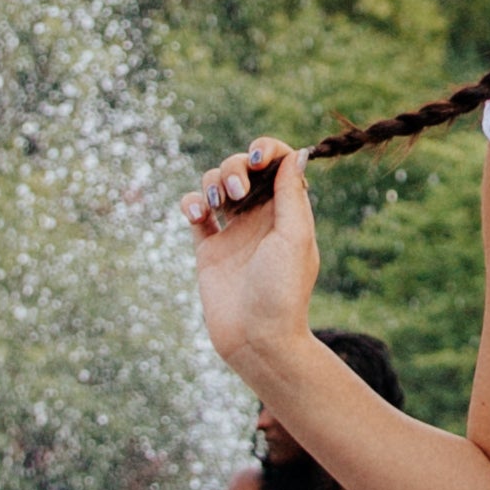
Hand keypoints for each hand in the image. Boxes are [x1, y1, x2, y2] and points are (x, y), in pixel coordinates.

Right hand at [182, 139, 317, 377]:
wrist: (256, 339)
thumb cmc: (282, 291)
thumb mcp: (294, 238)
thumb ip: (292, 195)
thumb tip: (296, 154)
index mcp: (288, 212)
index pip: (279, 165)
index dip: (268, 151)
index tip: (257, 157)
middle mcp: (261, 217)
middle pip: (243, 169)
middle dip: (235, 167)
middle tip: (237, 190)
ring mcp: (234, 232)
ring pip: (217, 185)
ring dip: (213, 182)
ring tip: (215, 205)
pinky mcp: (209, 248)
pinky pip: (196, 212)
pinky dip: (192, 203)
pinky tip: (197, 214)